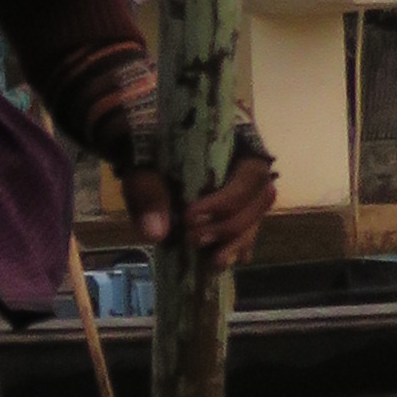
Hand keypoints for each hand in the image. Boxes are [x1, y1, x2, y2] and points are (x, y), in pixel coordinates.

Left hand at [83, 65, 277, 269]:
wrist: (137, 136)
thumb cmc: (145, 140)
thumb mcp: (140, 159)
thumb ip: (146, 190)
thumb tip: (156, 233)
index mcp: (232, 136)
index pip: (250, 171)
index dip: (227, 199)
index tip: (190, 217)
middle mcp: (247, 157)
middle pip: (260, 196)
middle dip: (230, 224)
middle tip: (194, 239)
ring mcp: (245, 182)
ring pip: (257, 214)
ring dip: (237, 240)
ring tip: (212, 260)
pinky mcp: (236, 203)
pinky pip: (249, 225)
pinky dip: (238, 245)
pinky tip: (222, 261)